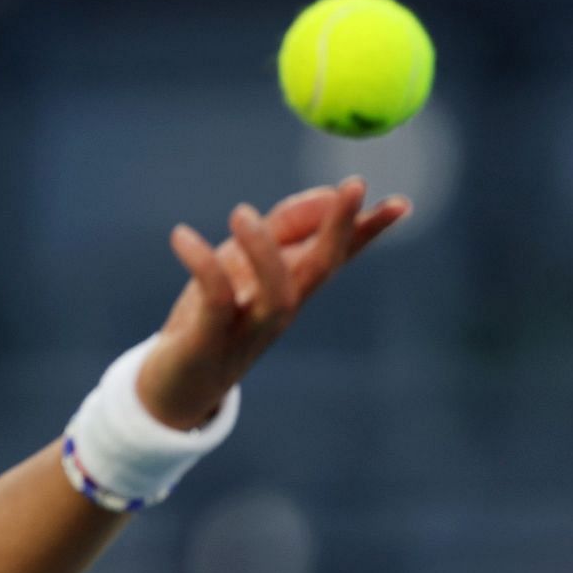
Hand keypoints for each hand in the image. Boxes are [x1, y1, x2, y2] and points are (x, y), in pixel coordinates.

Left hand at [135, 175, 411, 429]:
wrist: (172, 387)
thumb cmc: (212, 318)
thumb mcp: (243, 264)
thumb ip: (281, 229)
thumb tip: (325, 195)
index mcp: (291, 289)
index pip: (338, 256)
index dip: (368, 231)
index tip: (401, 203)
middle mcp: (279, 311)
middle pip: (321, 270)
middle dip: (341, 229)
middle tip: (356, 185)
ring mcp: (248, 330)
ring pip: (278, 294)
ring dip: (265, 251)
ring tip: (241, 211)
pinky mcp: (209, 341)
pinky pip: (217, 301)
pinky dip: (203, 266)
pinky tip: (181, 237)